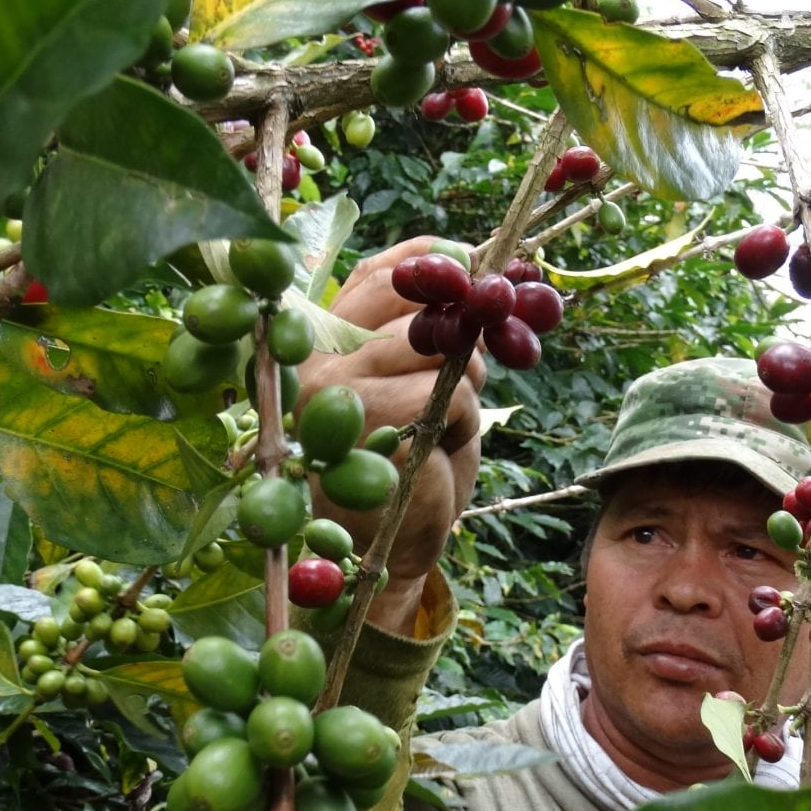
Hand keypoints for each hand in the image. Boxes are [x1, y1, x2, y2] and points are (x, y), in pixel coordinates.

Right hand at [294, 237, 487, 630]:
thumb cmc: (409, 461)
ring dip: (466, 388)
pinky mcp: (372, 426)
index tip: (479, 267)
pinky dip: (465, 422)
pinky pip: (453, 395)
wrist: (390, 550)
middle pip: (416, 304)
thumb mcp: (420, 381)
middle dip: (464, 332)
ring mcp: (338, 392)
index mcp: (322, 343)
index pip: (376, 274)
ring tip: (439, 428)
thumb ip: (436, 329)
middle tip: (473, 368)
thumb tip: (492, 271)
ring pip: (443, 349)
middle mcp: (318, 361)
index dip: (432, 260)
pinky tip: (438, 451)